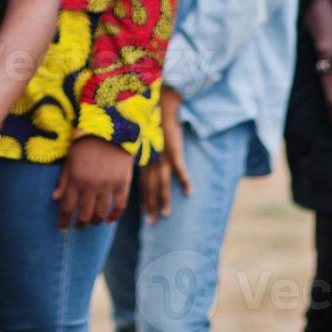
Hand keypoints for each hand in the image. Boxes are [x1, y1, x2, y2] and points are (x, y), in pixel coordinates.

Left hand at [55, 136, 132, 229]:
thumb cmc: (86, 142)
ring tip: (93, 222)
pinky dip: (115, 216)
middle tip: (79, 226)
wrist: (111, 129)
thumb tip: (55, 198)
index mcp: (76, 179)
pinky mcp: (123, 183)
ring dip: (96, 221)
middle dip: (80, 224)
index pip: (67, 208)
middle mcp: (91, 185)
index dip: (63, 221)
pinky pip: (120, 206)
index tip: (63, 229)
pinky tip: (110, 220)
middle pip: (84, 215)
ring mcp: (108, 185)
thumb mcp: (70, 158)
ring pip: (101, 214)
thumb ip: (63, 179)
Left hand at [142, 87, 190, 223]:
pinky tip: (189, 192)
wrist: (161, 109)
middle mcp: (151, 162)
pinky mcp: (174, 153)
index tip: (144, 212)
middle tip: (151, 223)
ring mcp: (163, 159)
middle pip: (150, 189)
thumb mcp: (146, 141)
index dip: (143, 199)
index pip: (142, 184)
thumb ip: (146, 154)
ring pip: (162, 185)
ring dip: (164, 200)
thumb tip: (145, 163)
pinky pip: (180, 171)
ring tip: (166, 214)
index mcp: (145, 160)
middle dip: (150, 206)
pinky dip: (185, 182)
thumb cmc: (155, 124)